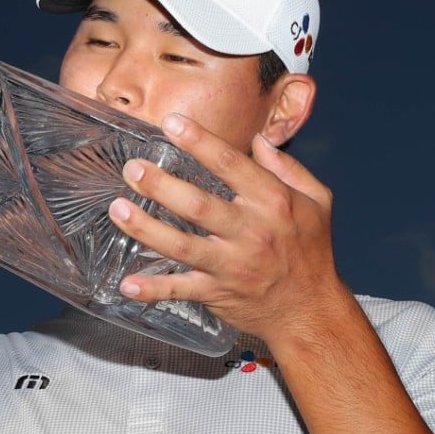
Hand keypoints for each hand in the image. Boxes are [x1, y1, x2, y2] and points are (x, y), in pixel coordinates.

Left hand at [107, 113, 349, 344]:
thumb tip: (259, 140)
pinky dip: (153, 289)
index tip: (170, 123)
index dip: (199, 141)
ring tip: (118, 210)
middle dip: (161, 186)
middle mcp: (250, 233)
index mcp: (272, 203)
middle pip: (198, 206)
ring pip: (182, 246)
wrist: (311, 310)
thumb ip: (287, 168)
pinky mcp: (217, 293)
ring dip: (146, 228)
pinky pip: (180, 290)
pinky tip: (126, 284)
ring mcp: (231, 266)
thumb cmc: (311, 251)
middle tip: (133, 169)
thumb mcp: (317, 201)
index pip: (230, 165)